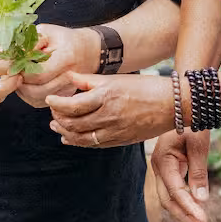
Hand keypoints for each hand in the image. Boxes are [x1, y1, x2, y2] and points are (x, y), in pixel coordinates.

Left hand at [16, 24, 98, 107]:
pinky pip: (40, 102)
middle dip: (19, 83)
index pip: (37, 74)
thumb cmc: (65, 39)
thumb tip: (8, 53)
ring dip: (22, 90)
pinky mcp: (63, 98)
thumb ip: (29, 42)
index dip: (20, 71)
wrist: (87, 50)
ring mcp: (67, 91)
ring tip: (18, 77)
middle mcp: (69, 78)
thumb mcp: (47, 32)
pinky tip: (26, 83)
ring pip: (36, 99)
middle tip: (12, 73)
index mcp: (66, 58)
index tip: (13, 64)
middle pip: (36, 91)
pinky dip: (28, 95)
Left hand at [46, 72, 172, 148]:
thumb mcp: (116, 78)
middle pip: (73, 123)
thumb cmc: (145, 87)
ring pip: (81, 137)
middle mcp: (108, 115)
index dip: (57, 104)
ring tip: (56, 126)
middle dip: (58, 119)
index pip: (72, 105)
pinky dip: (78, 142)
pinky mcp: (119, 140)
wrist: (172, 105)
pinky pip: (94, 144)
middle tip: (52, 113)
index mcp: (106, 96)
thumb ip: (90, 80)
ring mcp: (114, 131)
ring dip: (65, 133)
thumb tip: (69, 77)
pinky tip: (70, 138)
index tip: (49, 100)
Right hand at [151, 130, 211, 221]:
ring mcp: (161, 169)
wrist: (186, 104)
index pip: (175, 191)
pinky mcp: (168, 169)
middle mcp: (158, 167)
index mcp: (163, 160)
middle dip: (184, 215)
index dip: (189, 207)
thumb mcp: (199, 145)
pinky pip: (173, 190)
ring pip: (168, 197)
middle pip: (167, 199)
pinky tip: (195, 209)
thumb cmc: (193, 121)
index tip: (203, 220)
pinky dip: (183, 201)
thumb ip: (198, 172)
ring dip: (183, 211)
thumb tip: (201, 199)